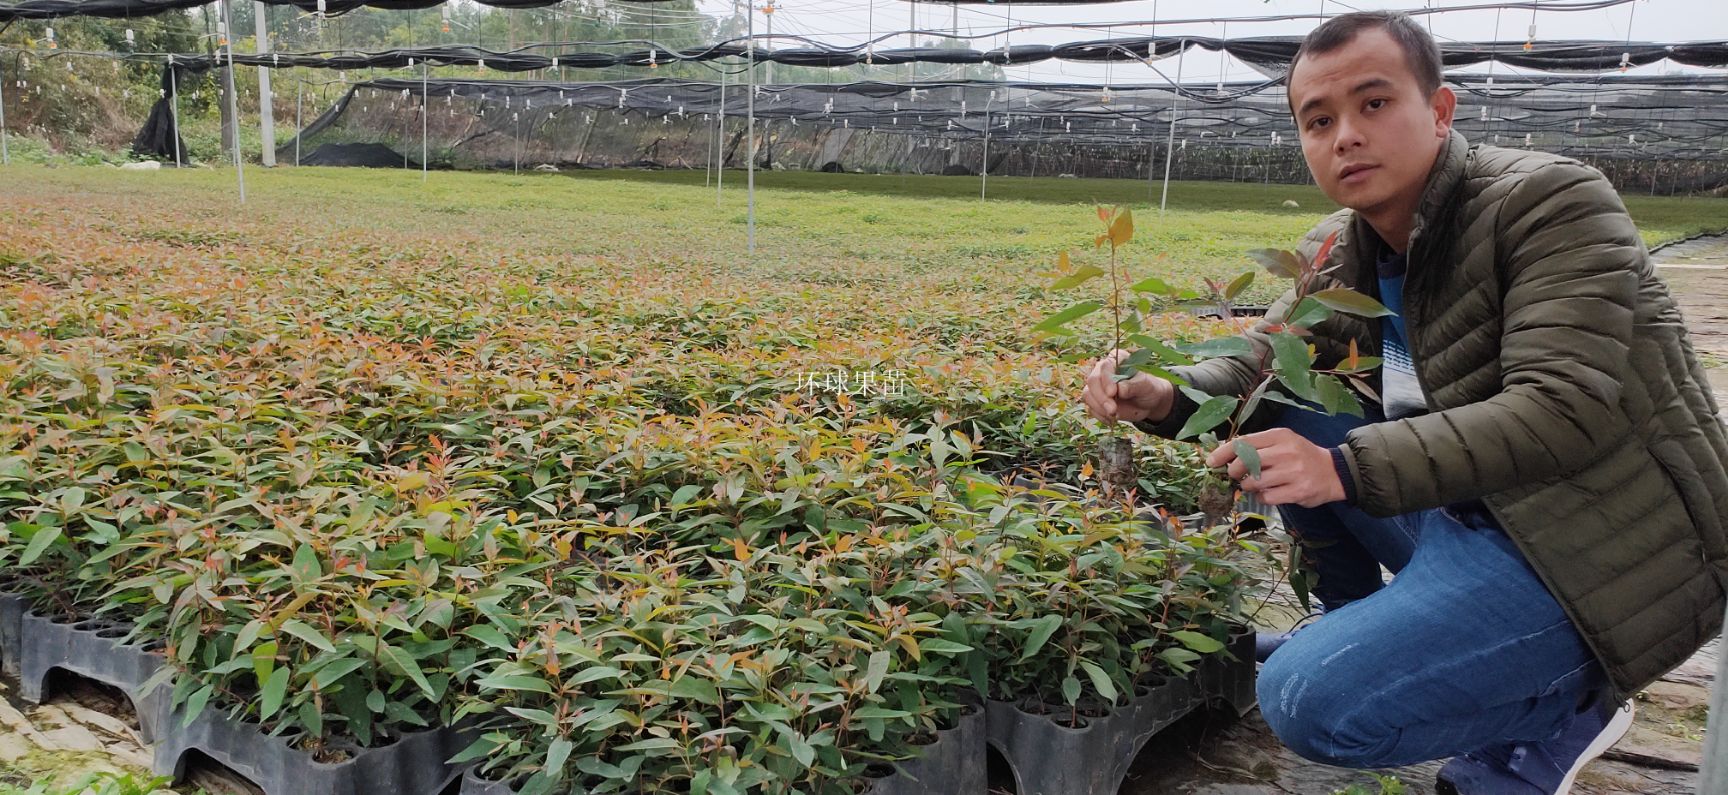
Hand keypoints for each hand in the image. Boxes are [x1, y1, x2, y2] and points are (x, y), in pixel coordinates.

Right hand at [1081, 349, 1174, 424]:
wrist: (1147, 402)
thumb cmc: (1148, 389)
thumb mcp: (1145, 386)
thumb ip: (1133, 386)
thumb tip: (1120, 389)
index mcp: (1116, 359)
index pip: (1105, 367)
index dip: (1106, 380)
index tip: (1113, 393)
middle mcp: (1102, 371)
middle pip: (1092, 381)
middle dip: (1101, 397)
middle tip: (1113, 410)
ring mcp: (1097, 386)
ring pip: (1088, 395)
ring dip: (1099, 408)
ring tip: (1114, 415)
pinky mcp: (1095, 400)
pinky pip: (1091, 408)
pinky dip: (1100, 415)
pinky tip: (1112, 419)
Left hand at [1205, 428, 1345, 507]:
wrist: (1333, 472)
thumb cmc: (1300, 456)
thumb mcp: (1281, 442)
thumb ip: (1257, 446)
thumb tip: (1223, 453)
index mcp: (1279, 436)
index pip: (1244, 442)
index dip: (1223, 453)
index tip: (1211, 462)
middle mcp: (1286, 451)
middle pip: (1245, 462)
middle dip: (1234, 471)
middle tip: (1235, 476)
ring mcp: (1293, 472)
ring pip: (1253, 482)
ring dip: (1248, 486)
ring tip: (1255, 484)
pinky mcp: (1298, 491)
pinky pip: (1266, 497)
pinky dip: (1262, 497)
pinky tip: (1269, 493)